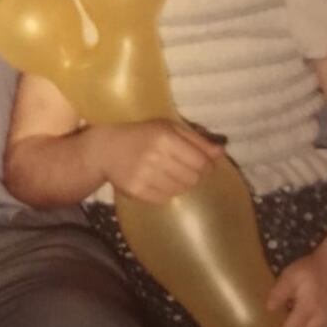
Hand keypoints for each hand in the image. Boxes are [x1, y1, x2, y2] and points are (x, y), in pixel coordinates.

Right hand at [94, 119, 221, 204]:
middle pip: (193, 178)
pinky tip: (157, 182)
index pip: (201, 162)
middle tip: (184, 169)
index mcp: (165, 137)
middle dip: (194, 175)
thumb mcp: (168, 128)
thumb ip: (196, 139)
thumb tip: (221, 152)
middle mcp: (155, 156)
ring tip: (169, 174)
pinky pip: (165, 198)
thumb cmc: (141, 135)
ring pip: (180, 190)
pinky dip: (166, 192)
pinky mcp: (136, 191)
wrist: (105, 149)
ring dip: (180, 184)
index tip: (202, 164)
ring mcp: (144, 176)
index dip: (207, 166)